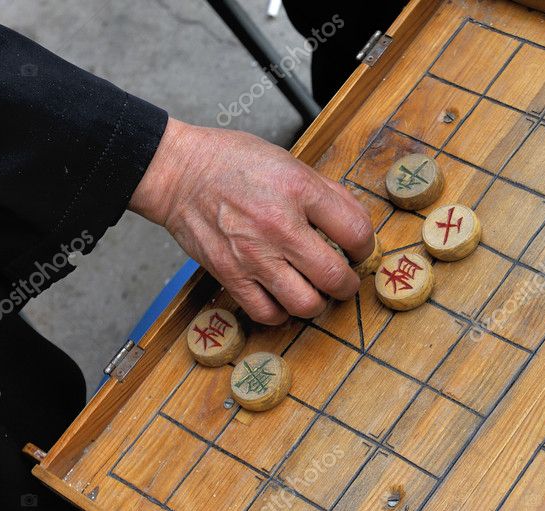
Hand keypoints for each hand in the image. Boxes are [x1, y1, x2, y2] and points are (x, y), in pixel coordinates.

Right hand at [129, 118, 373, 323]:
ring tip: (313, 290)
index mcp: (299, 190)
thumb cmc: (234, 163)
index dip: (366, 247)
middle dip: (347, 284)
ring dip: (317, 303)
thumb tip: (357, 224)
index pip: (356, 233)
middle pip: (334, 277)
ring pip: (305, 304)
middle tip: (343, 279)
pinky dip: (282, 312)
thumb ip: (328, 194)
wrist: (179, 172)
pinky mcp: (230, 275)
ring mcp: (252, 255)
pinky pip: (267, 313)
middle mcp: (278, 226)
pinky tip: (282, 297)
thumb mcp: (290, 163)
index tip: (358, 250)